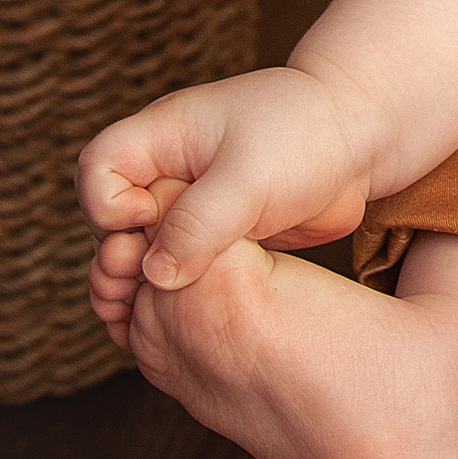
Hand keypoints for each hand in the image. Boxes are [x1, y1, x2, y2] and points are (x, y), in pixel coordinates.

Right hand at [77, 61, 384, 342]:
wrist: (361, 139)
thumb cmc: (306, 138)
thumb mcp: (251, 177)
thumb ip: (200, 224)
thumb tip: (154, 277)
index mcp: (161, 137)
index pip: (96, 172)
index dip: (111, 207)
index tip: (152, 220)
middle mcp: (166, 171)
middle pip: (109, 223)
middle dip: (126, 256)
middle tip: (162, 283)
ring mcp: (188, 206)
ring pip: (142, 253)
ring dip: (150, 283)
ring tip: (174, 306)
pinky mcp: (214, 238)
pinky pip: (179, 270)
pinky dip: (178, 294)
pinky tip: (194, 320)